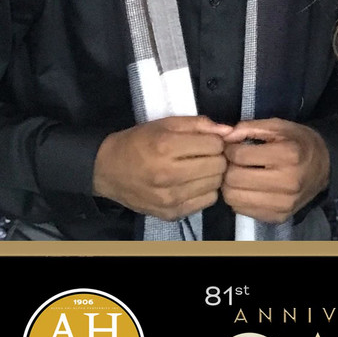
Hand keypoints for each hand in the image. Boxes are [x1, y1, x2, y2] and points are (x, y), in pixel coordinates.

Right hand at [93, 115, 230, 219]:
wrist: (108, 171)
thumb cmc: (138, 142)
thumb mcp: (165, 124)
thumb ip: (198, 124)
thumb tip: (229, 131)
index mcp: (166, 147)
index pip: (214, 144)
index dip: (215, 140)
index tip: (206, 140)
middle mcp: (168, 175)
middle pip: (218, 165)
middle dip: (216, 156)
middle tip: (204, 154)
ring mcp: (170, 198)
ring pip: (215, 184)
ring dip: (212, 174)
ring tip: (198, 167)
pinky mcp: (171, 213)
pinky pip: (207, 201)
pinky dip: (205, 190)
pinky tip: (193, 182)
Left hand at [220, 119, 329, 223]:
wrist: (324, 166)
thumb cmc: (298, 142)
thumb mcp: (278, 126)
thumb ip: (249, 127)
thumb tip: (226, 137)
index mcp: (288, 154)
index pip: (239, 156)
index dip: (230, 149)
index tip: (234, 147)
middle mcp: (287, 182)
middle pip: (234, 179)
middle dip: (228, 168)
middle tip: (235, 162)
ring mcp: (284, 203)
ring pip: (234, 198)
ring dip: (231, 185)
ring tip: (240, 174)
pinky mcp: (279, 217)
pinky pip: (242, 211)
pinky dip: (240, 198)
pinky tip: (249, 187)